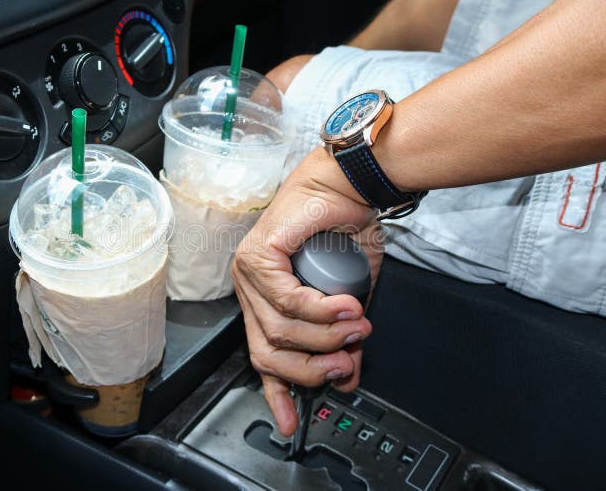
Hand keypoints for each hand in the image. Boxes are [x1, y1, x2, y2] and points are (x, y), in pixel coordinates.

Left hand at [232, 147, 383, 436]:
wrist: (346, 185)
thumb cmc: (343, 231)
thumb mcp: (349, 299)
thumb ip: (343, 337)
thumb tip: (348, 375)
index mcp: (265, 302)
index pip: (262, 356)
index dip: (278, 393)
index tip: (291, 422)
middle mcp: (250, 290)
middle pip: (266, 352)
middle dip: (312, 367)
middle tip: (348, 362)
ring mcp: (248, 272)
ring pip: (277, 329)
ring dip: (324, 336)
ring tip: (357, 327)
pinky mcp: (256, 253)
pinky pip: (285, 299)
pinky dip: (320, 310)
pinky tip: (345, 308)